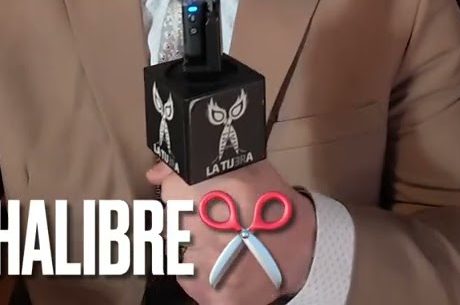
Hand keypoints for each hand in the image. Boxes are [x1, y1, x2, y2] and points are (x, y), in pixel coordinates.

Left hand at [148, 160, 315, 303]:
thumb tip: (154, 174)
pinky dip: (201, 274)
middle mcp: (211, 228)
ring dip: (194, 248)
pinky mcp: (213, 295)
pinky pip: (187, 280)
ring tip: (223, 243)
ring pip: (177, 253)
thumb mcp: (246, 169)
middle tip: (215, 222)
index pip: (170, 191)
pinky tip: (223, 263)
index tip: (195, 196)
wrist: (304, 251)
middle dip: (187, 222)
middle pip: (171, 224)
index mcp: (221, 190)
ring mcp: (211, 266)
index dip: (180, 193)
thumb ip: (194, 167)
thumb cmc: (273, 207)